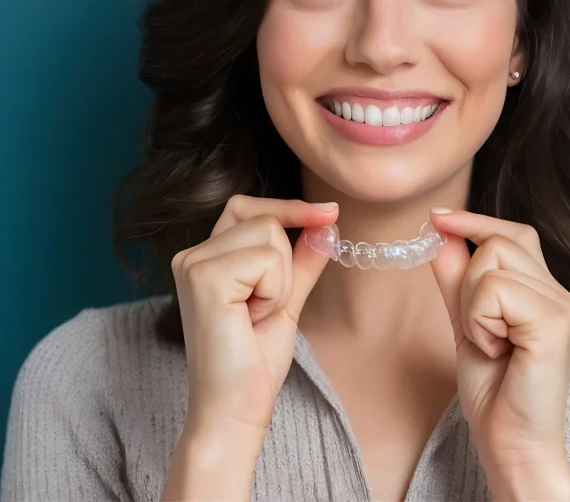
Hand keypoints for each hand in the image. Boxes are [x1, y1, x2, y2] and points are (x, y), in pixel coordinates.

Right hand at [170, 196, 337, 434]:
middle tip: (264, 307)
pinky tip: (252, 318)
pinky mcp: (203, 277)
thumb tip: (326, 224)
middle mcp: (192, 254)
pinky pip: (267, 260)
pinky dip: (274, 291)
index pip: (248, 206)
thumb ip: (302, 260)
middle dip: (285, 264)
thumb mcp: (287, 298)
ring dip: (281, 280)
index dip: (287, 209)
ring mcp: (194, 264)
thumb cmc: (254, 360)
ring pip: (270, 235)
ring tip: (256, 314)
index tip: (330, 212)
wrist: (236, 409)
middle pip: (266, 220)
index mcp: (206, 256)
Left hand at [429, 209, 569, 499]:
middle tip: (479, 328)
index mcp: (544, 289)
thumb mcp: (465, 321)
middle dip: (467, 280)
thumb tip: (441, 231)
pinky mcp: (555, 321)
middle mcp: (560, 291)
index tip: (437, 218)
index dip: (475, 221)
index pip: (513, 232)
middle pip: (498, 241)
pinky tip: (497, 350)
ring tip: (491, 343)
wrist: (510, 442)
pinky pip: (494, 290)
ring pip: (491, 262)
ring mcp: (562, 304)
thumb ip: (455, 278)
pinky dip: (479, 320)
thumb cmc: (493, 389)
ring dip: (472, 306)